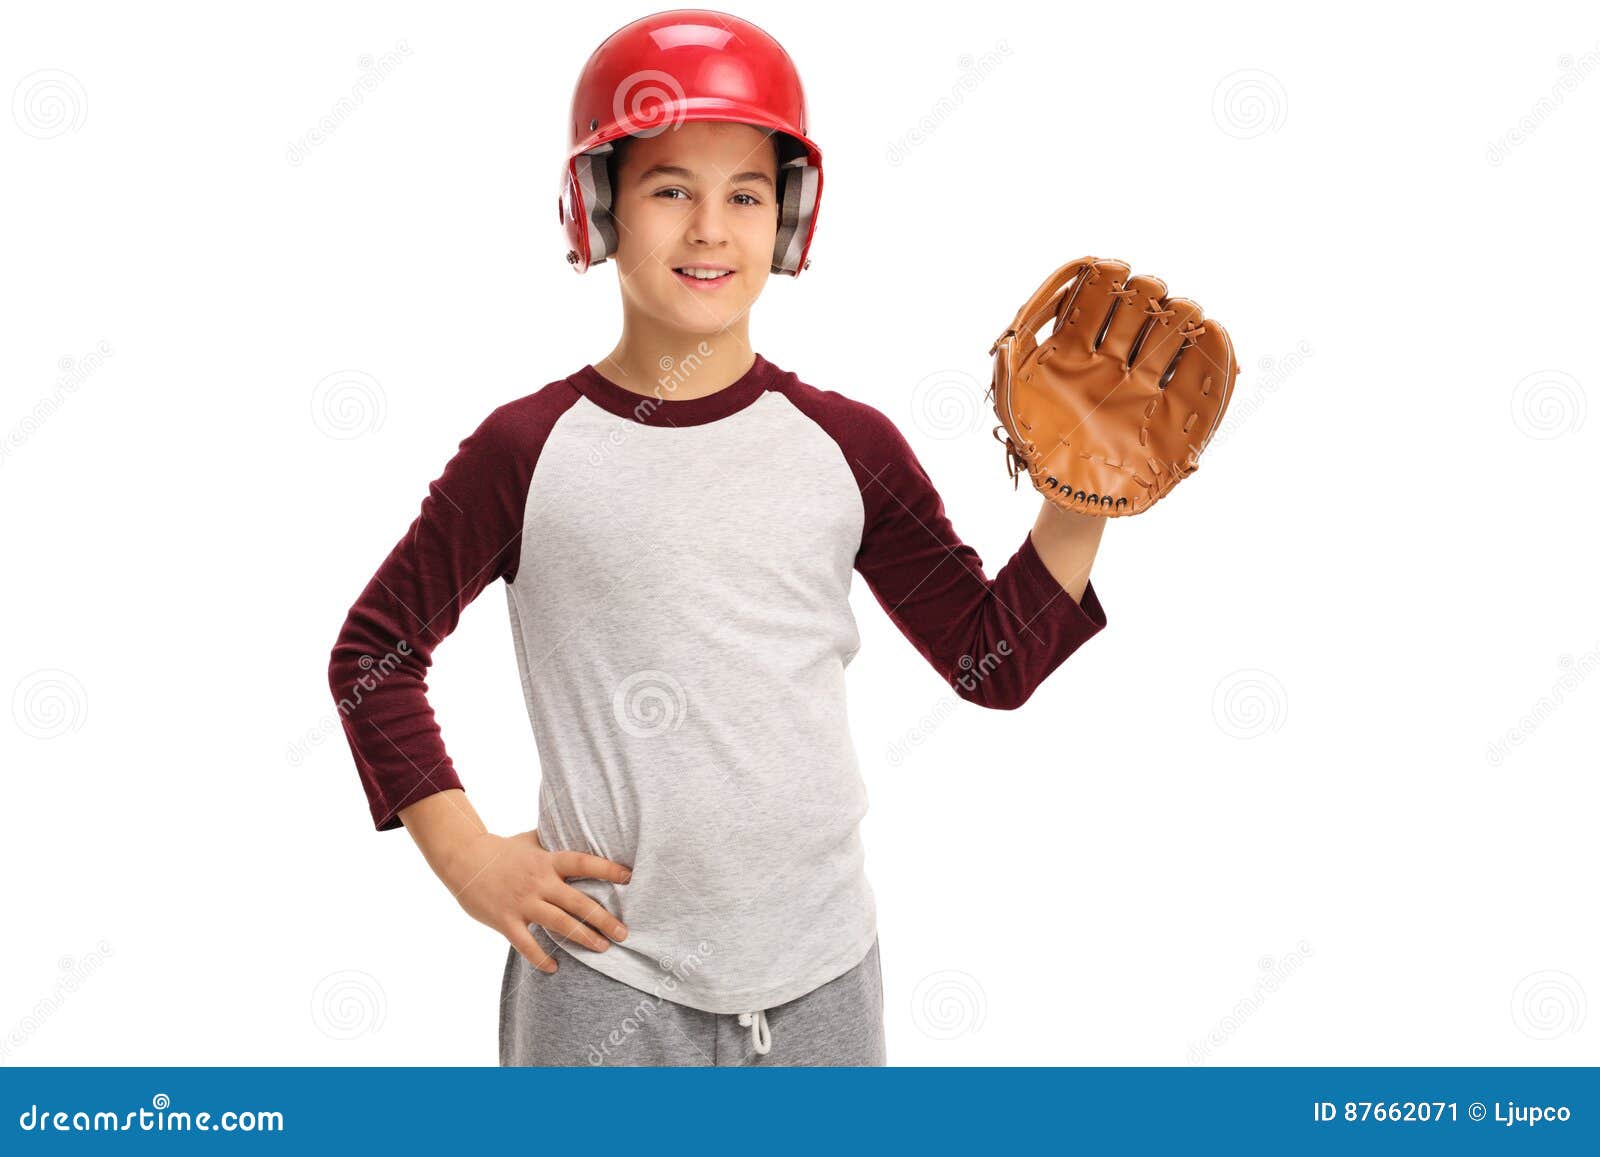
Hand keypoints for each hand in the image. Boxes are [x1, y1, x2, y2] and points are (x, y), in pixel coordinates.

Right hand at [440, 828, 631, 973]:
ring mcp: (522, 902)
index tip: (629, 877)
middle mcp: (538, 882)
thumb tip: (579, 828)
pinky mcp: (505, 920)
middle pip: (578, 902)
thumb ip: (554, 841)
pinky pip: (526, 944)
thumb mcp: (531, 840)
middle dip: (603, 919)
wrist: (463, 859)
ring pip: (559, 924)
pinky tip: (555, 968)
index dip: (606, 869)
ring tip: (602, 948)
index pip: (582, 863)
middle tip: (624, 933)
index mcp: (546, 861)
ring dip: (583, 938)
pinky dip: (541, 958)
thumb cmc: (501, 850)